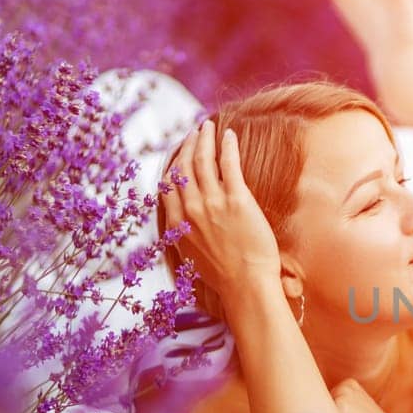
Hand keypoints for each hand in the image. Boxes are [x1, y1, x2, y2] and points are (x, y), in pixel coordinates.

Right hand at [160, 118, 280, 306]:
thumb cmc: (224, 276)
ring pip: (202, 160)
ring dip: (204, 139)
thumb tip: (180, 223)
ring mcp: (212, 202)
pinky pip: (228, 164)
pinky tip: (228, 136)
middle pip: (183, 166)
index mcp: (176, 222)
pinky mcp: (237, 199)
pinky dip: (226, 146)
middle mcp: (190, 208)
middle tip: (195, 132)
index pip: (168, 184)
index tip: (179, 152)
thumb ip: (183, 233)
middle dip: (187, 144)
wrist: (245, 285)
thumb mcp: (190, 255)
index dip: (173, 163)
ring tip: (208, 127)